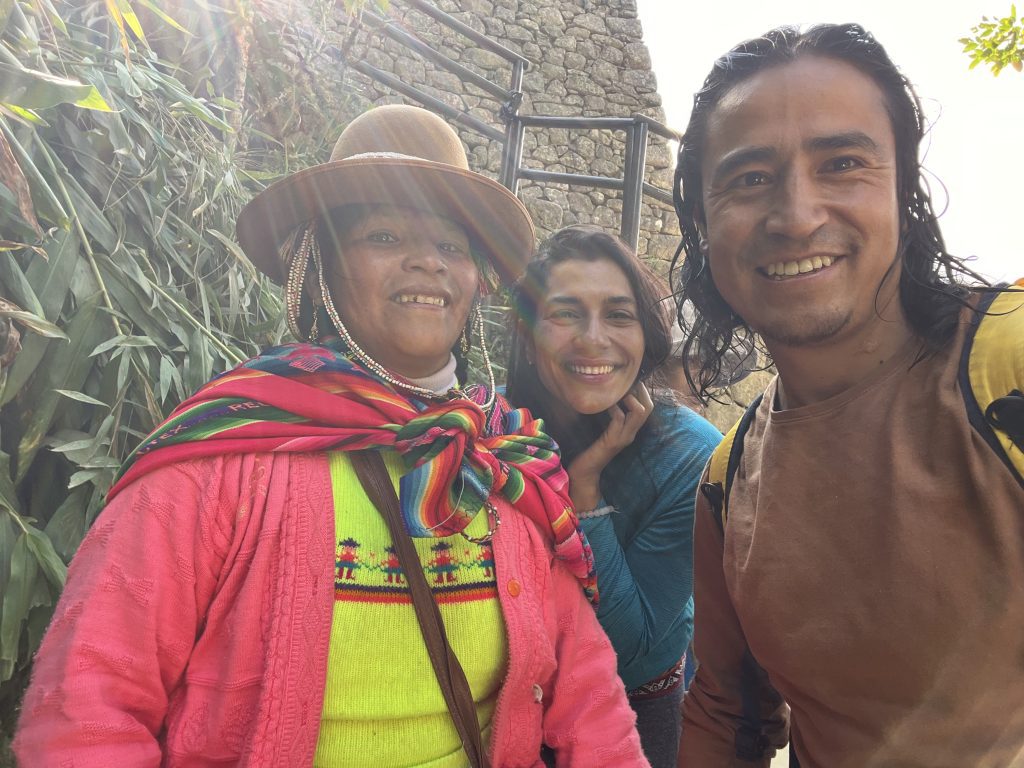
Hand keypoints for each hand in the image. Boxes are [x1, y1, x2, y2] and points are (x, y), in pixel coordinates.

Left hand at [567, 383, 653, 510]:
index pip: (647, 407)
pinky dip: (613, 407)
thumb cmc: (590, 448)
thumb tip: (607, 396)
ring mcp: (623, 438)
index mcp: (630, 430)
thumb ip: (609, 416)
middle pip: (648, 408)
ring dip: (629, 397)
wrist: (585, 472)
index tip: (629, 380)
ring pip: (639, 412)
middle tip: (625, 382)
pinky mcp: (612, 441)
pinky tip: (605, 403)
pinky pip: (619, 418)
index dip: (642, 392)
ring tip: (617, 391)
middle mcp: (630, 433)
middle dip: (640, 391)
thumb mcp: (603, 428)